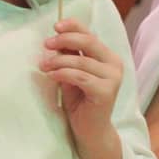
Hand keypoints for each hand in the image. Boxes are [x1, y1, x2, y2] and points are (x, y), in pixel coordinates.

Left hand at [41, 18, 121, 145]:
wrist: (90, 131)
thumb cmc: (80, 102)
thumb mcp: (72, 74)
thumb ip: (70, 58)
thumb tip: (56, 40)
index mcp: (108, 57)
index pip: (91, 34)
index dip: (74, 26)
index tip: (55, 26)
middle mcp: (114, 65)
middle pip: (89, 42)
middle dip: (65, 40)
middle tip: (47, 44)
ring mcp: (113, 78)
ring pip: (81, 61)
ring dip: (58, 61)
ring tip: (43, 66)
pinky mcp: (106, 92)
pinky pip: (80, 77)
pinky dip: (62, 74)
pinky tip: (51, 76)